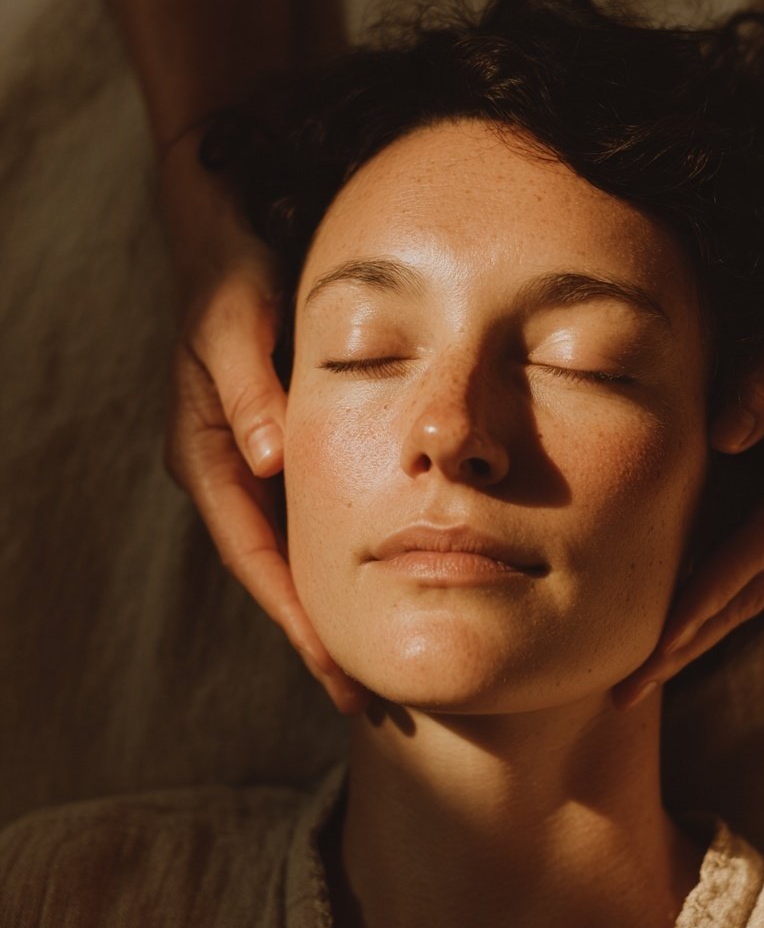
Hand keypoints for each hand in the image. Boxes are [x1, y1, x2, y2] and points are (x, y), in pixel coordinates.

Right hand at [160, 132, 366, 713]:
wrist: (237, 225)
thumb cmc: (232, 270)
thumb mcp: (233, 317)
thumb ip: (246, 383)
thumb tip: (269, 458)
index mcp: (215, 452)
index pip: (259, 558)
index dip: (299, 619)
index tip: (341, 675)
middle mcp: (237, 467)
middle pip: (279, 574)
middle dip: (319, 638)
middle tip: (371, 701)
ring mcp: (262, 461)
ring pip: (298, 555)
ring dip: (334, 610)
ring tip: (377, 665)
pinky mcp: (288, 444)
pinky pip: (316, 520)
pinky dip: (343, 560)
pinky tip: (384, 582)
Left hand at [614, 261, 763, 707]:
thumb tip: (723, 440)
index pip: (755, 553)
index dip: (701, 603)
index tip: (653, 649)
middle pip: (757, 588)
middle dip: (695, 640)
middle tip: (633, 688)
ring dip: (708, 628)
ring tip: (652, 670)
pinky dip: (726, 591)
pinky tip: (690, 613)